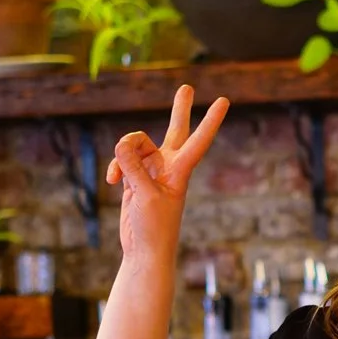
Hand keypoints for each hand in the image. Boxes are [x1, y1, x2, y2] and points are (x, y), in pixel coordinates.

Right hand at [106, 88, 228, 261]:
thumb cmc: (154, 228)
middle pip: (176, 129)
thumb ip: (133, 166)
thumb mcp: (143, 195)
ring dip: (122, 156)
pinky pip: (122, 161)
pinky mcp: (136, 178)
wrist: (144, 251)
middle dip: (180, 109)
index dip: (211, 120)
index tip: (225, 100)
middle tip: (187, 87)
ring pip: (135, 145)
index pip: (198, 140)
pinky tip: (112, 182)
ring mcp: (152, 171)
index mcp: (180, 170)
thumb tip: (122, 144)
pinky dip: (115, 168)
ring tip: (117, 178)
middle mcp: (169, 166)